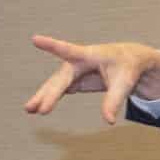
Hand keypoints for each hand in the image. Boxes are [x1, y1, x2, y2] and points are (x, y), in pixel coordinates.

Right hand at [23, 35, 159, 123]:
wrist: (130, 62)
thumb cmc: (127, 66)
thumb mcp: (125, 83)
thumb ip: (114, 100)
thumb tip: (108, 121)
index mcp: (89, 55)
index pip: (68, 50)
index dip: (51, 45)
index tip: (35, 39)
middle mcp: (77, 62)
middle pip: (60, 78)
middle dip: (49, 93)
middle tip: (37, 108)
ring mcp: (74, 72)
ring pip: (55, 85)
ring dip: (43, 97)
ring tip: (29, 109)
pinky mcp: (74, 81)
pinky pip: (59, 91)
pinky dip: (48, 100)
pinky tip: (37, 108)